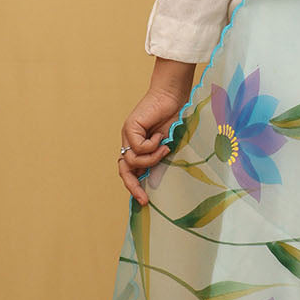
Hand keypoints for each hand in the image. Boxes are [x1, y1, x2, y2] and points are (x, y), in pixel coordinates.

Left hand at [118, 59, 195, 204]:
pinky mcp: (130, 128)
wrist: (174, 97)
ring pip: (133, 161)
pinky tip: (160, 135)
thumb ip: (161, 159)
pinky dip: (152, 145)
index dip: (136, 187)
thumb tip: (159, 180)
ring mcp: (128, 136)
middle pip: (124, 171)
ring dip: (152, 159)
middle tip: (144, 199)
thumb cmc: (175, 119)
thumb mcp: (168, 145)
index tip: (145, 202)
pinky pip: (138, 147)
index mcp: (139, 149)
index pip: (131, 172)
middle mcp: (130, 144)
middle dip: (133, 186)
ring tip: (165, 148)